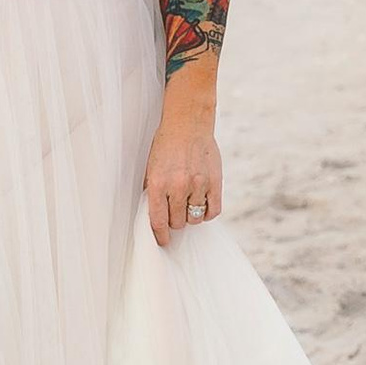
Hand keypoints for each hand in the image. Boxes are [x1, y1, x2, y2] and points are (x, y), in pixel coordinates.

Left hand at [143, 107, 221, 248]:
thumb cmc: (166, 145)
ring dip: (191, 217)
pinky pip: (213, 210)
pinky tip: (202, 205)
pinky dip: (208, 213)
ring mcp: (198, 184)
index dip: (160, 235)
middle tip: (175, 215)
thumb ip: (152, 190)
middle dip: (175, 222)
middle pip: (177, 222)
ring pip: (195, 219)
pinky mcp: (215, 182)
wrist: (188, 123)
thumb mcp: (151, 167)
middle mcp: (177, 186)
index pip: (158, 220)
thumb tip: (154, 216)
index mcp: (157, 183)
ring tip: (188, 206)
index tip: (162, 241)